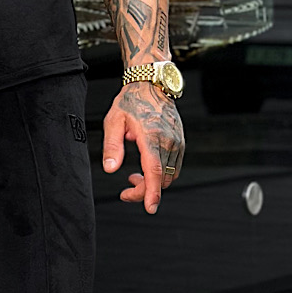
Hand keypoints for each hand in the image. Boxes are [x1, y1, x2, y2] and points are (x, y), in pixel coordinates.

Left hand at [102, 82, 183, 213]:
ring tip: (132, 176)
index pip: (154, 170)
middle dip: (144, 190)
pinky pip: (174, 167)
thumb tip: (110, 169)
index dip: (151, 192)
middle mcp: (168, 140)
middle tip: (125, 189)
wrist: (152, 84)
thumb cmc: (131, 101)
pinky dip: (160, 174)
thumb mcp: (113, 121)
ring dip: (152, 182)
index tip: (150, 208)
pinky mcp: (181, 142)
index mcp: (151, 136)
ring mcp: (177, 141)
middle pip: (161, 178)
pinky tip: (146, 168)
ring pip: (168, 175)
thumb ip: (112, 146)